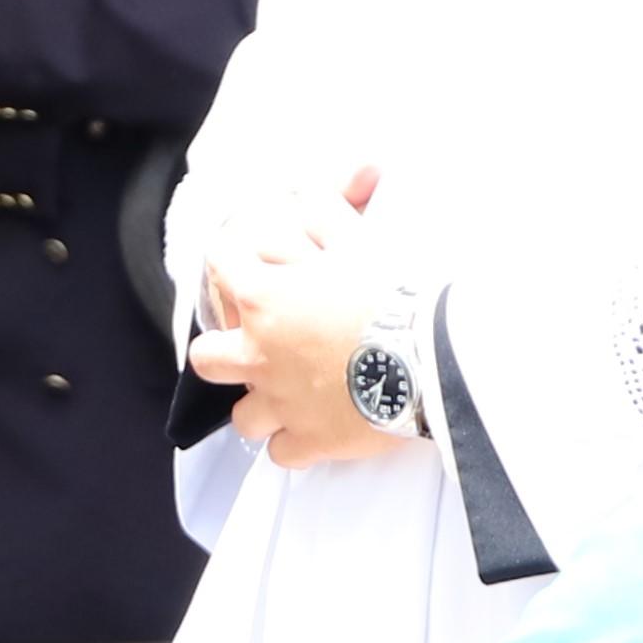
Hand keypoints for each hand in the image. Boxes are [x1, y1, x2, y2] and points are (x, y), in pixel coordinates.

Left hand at [186, 166, 402, 468]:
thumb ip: (323, 210)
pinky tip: (316, 427)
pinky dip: (296, 443)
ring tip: (289, 394)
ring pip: (242, 417)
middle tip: (257, 345)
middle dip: (225, 351)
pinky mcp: (311, 442)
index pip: (218, 265)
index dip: (232, 259)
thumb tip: (305, 188)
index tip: (249, 262)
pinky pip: (282, 453)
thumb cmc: (398, 292)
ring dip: (261, 405)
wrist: (436, 354)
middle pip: (207, 358)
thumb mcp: (358, 238)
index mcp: (265, 297)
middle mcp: (260, 353)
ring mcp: (281, 403)